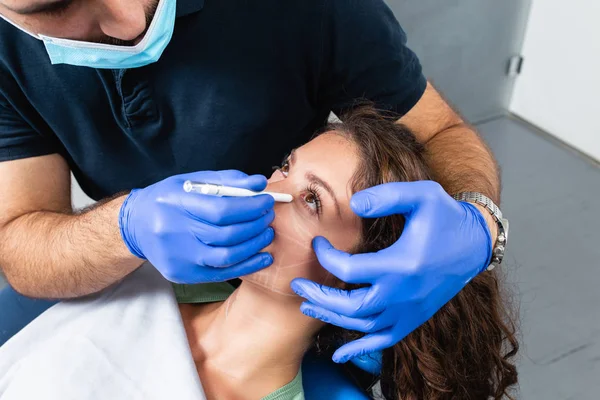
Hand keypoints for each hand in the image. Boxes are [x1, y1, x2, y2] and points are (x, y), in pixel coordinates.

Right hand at [119, 170, 274, 283]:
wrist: (135, 226)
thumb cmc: (168, 200)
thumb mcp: (191, 181)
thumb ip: (226, 181)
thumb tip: (259, 183)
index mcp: (176, 204)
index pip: (221, 210)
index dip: (250, 207)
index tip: (266, 201)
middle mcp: (175, 233)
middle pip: (227, 234)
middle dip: (255, 224)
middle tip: (268, 216)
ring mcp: (179, 257)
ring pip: (227, 256)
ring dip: (254, 245)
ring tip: (267, 233)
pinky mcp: (183, 274)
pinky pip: (222, 274)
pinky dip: (247, 266)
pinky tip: (262, 257)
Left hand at [291, 181, 491, 363]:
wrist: (475, 243)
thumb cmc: (446, 217)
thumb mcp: (421, 195)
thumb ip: (386, 196)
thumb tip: (354, 204)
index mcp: (401, 264)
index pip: (349, 269)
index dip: (326, 257)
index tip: (318, 243)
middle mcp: (404, 293)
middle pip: (351, 306)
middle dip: (320, 297)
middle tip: (299, 286)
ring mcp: (410, 310)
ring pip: (363, 326)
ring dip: (332, 318)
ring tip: (308, 307)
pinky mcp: (415, 317)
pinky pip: (384, 340)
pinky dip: (360, 348)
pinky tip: (341, 354)